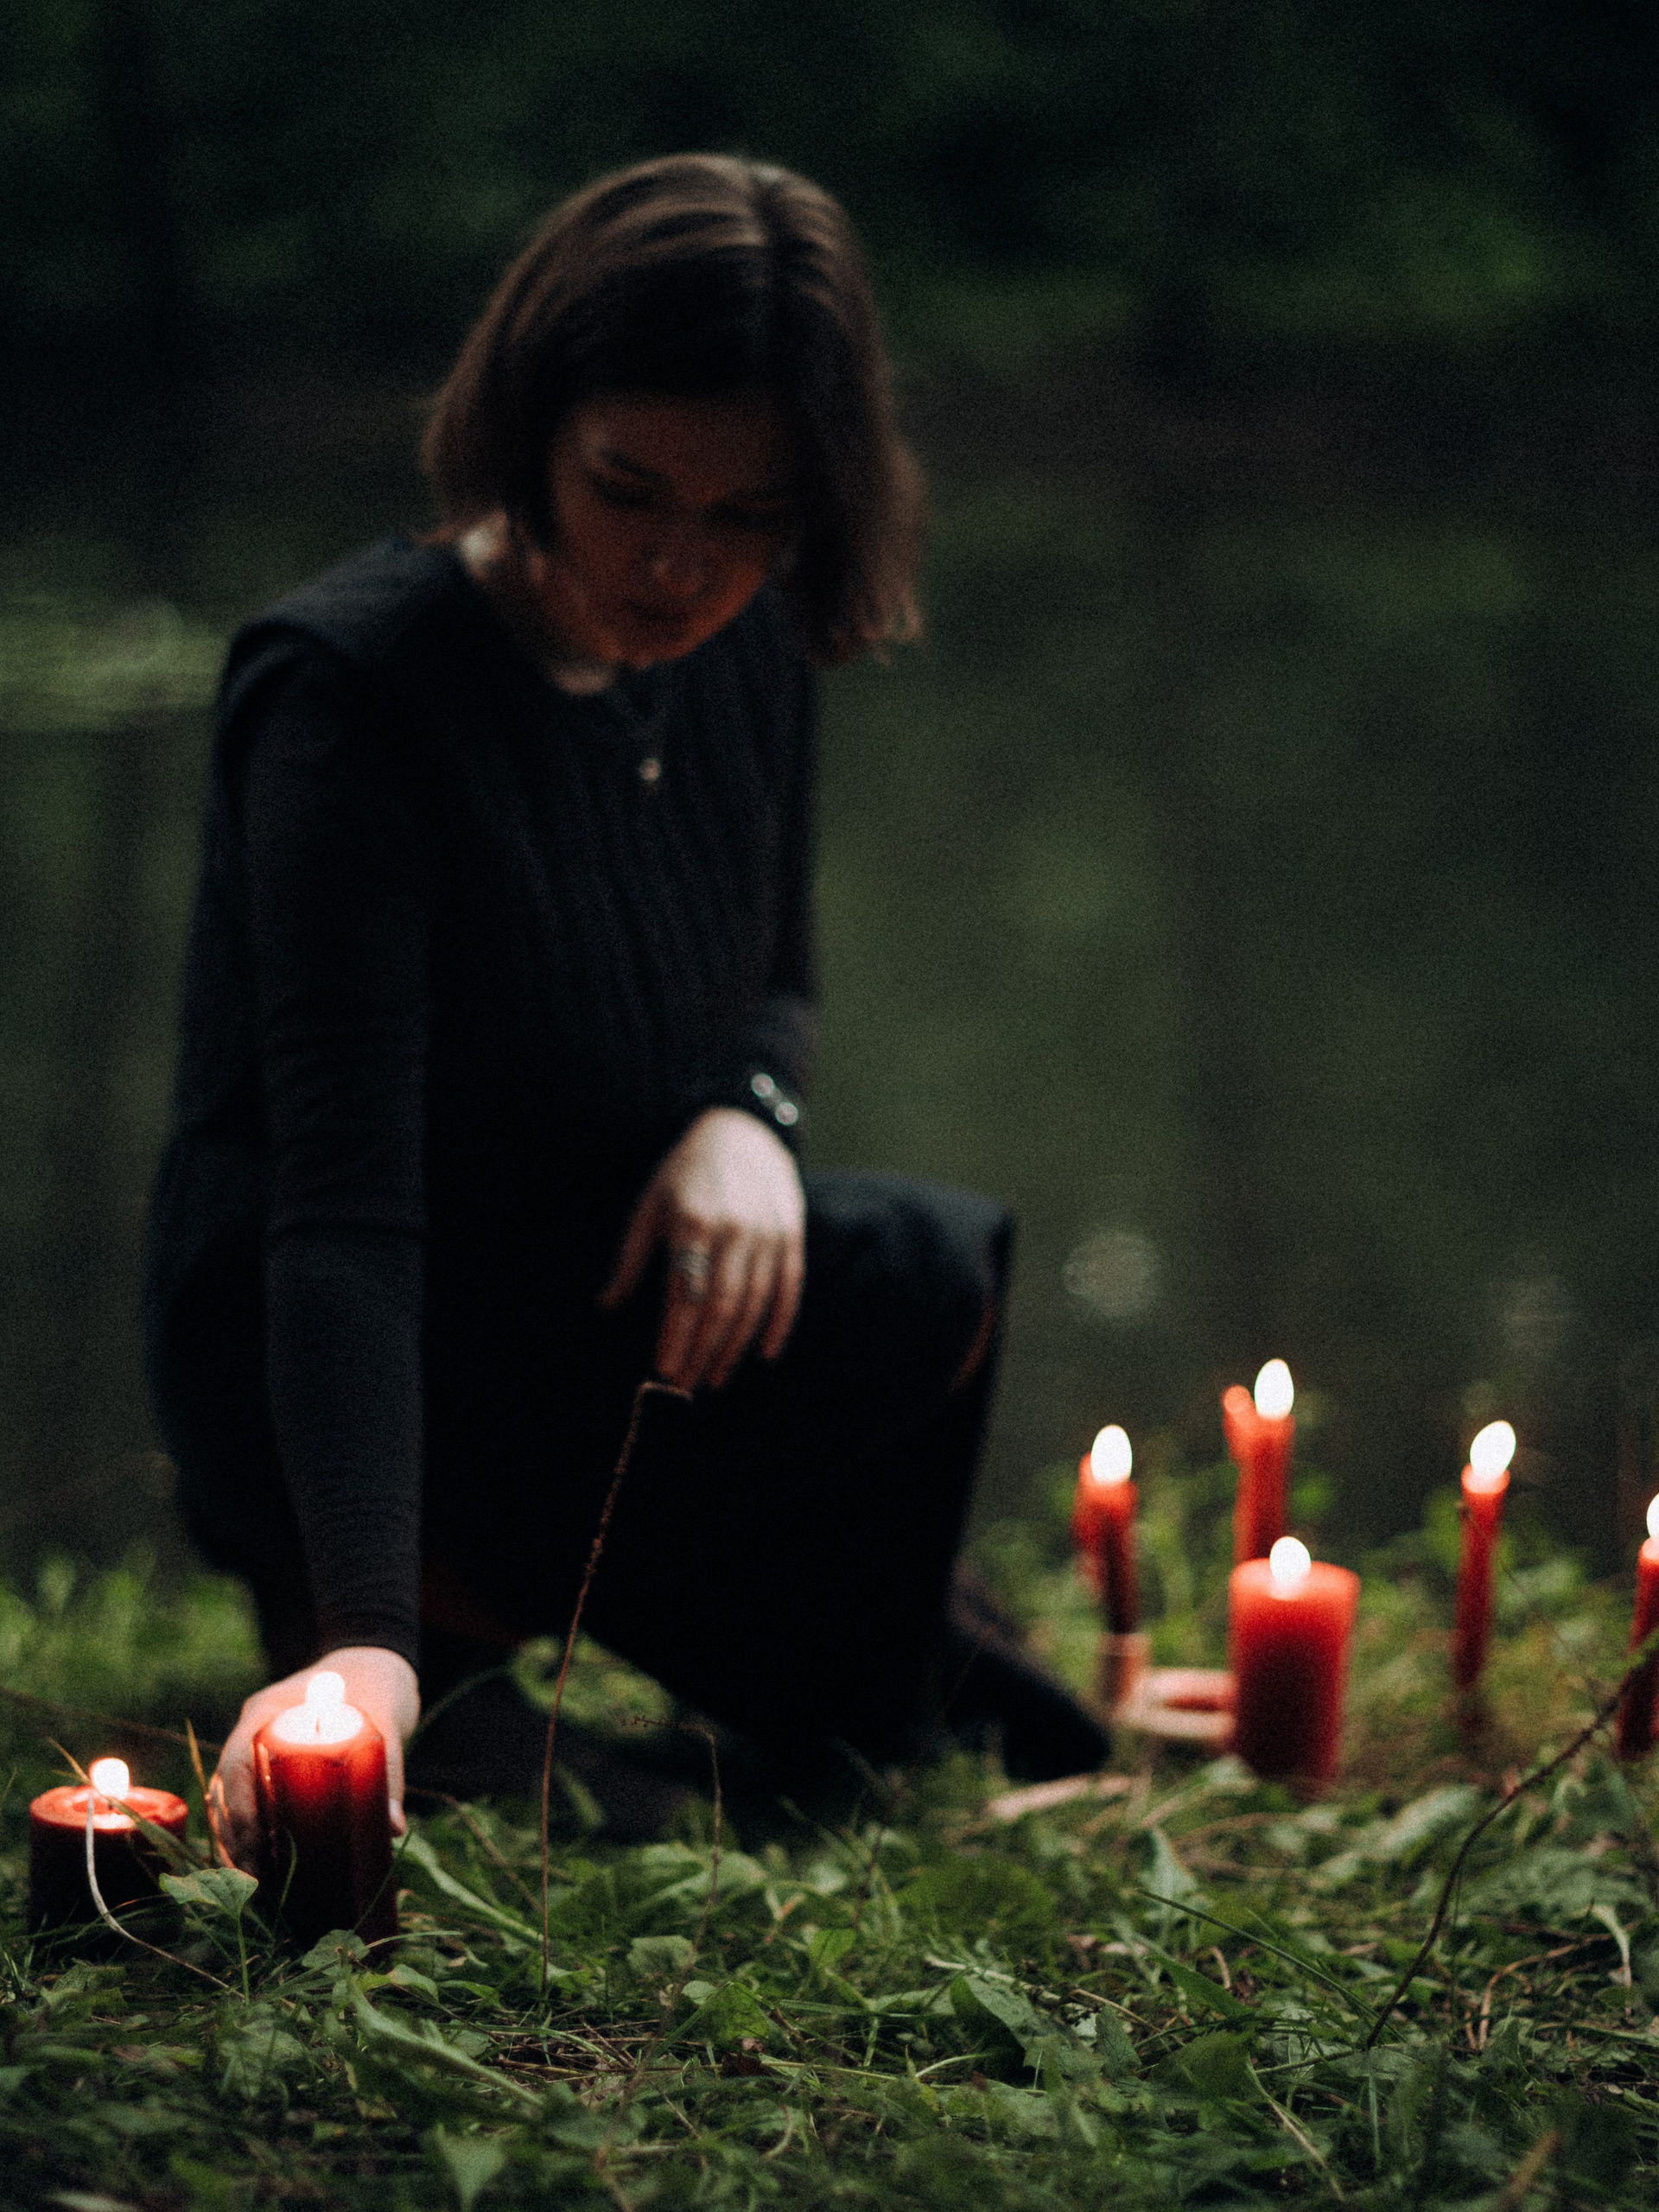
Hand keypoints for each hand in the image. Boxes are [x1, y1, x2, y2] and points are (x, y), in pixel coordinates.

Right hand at [208, 1646, 419, 1873]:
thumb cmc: (377, 1685)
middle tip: (256, 1879)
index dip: (240, 1805)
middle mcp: (252, 1730)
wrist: (375, 1664)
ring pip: (228, 1801)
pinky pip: (245, 1804)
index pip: (238, 1760)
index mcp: (268, 1710)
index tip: (258, 1845)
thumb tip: (392, 1829)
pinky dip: (245, 1837)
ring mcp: (256, 1749)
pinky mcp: (268, 1769)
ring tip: (254, 1888)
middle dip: (235, 1837)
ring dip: (234, 1844)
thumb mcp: (385, 1720)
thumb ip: (391, 1770)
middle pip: (227, 1789)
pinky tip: (254, 1874)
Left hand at [600, 1107, 804, 1390]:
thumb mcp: (649, 1207)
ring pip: (753, 1303)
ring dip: (734, 1347)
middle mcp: (734, 1231)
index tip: (665, 1373)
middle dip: (703, 1352)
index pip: (684, 1295)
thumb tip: (606, 1306)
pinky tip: (762, 1353)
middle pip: (720, 1306)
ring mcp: (766, 1233)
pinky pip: (788, 1288)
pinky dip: (777, 1324)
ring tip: (717, 1377)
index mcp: (692, 1223)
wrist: (741, 1129)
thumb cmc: (683, 1172)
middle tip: (688, 1386)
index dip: (677, 1338)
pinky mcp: (790, 1235)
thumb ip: (631, 1260)